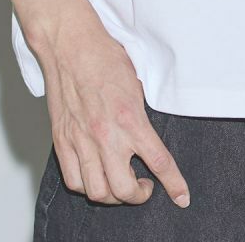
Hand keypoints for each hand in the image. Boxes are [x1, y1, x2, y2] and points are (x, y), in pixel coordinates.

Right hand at [33, 0, 190, 208]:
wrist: (70, 45)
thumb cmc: (105, 58)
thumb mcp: (137, 84)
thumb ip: (142, 115)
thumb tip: (150, 136)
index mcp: (130, 119)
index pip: (160, 162)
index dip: (174, 184)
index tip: (181, 197)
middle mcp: (106, 135)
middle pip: (125, 190)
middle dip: (140, 196)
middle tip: (145, 186)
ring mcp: (81, 141)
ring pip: (98, 192)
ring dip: (113, 196)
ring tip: (119, 184)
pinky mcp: (62, 141)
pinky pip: (74, 181)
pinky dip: (87, 187)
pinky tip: (96, 176)